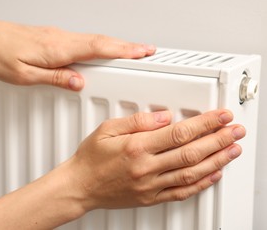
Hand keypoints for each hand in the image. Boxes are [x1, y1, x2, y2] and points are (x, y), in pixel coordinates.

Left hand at [0, 16, 155, 90]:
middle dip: (127, 46)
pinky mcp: (53, 37)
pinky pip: (82, 40)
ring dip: (115, 45)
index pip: (99, 48)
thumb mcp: (24, 75)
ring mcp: (58, 36)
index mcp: (58, 49)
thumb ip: (55, 78)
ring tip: (130, 52)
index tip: (143, 51)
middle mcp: (61, 39)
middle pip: (102, 41)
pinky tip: (101, 50)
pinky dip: (99, 44)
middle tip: (147, 50)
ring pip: (93, 40)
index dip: (124, 51)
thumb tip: (80, 82)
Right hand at [65, 109, 244, 210]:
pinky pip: (181, 192)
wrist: (80, 186)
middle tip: (235, 131)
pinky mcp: (150, 198)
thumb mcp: (107, 129)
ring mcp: (150, 185)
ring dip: (216, 160)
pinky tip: (213, 174)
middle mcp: (146, 168)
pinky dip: (201, 184)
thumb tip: (164, 117)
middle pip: (191, 153)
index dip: (204, 123)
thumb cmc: (90, 158)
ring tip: (232, 150)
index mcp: (136, 147)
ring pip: (191, 173)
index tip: (220, 116)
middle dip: (218, 140)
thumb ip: (138, 122)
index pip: (179, 133)